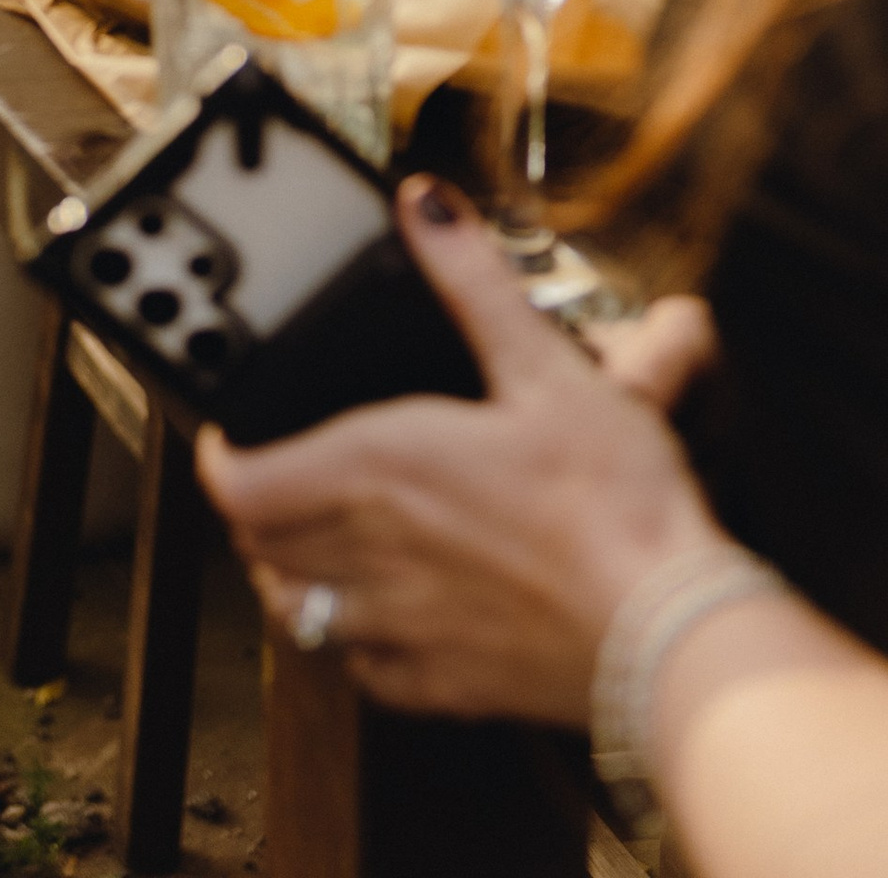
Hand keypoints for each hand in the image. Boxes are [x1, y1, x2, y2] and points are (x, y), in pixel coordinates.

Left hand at [197, 179, 728, 724]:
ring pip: (299, 609)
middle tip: (274, 470)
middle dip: (253, 507)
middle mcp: (372, 555)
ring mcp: (404, 630)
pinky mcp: (448, 686)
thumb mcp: (546, 365)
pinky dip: (352, 640)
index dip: (219, 456)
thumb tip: (422, 204)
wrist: (670, 636)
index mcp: (378, 470)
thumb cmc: (614, 505)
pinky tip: (384, 613)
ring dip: (290, 572)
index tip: (230, 432)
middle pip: (258, 544)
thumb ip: (471, 279)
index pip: (240, 482)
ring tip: (314, 537)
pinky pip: (365, 671)